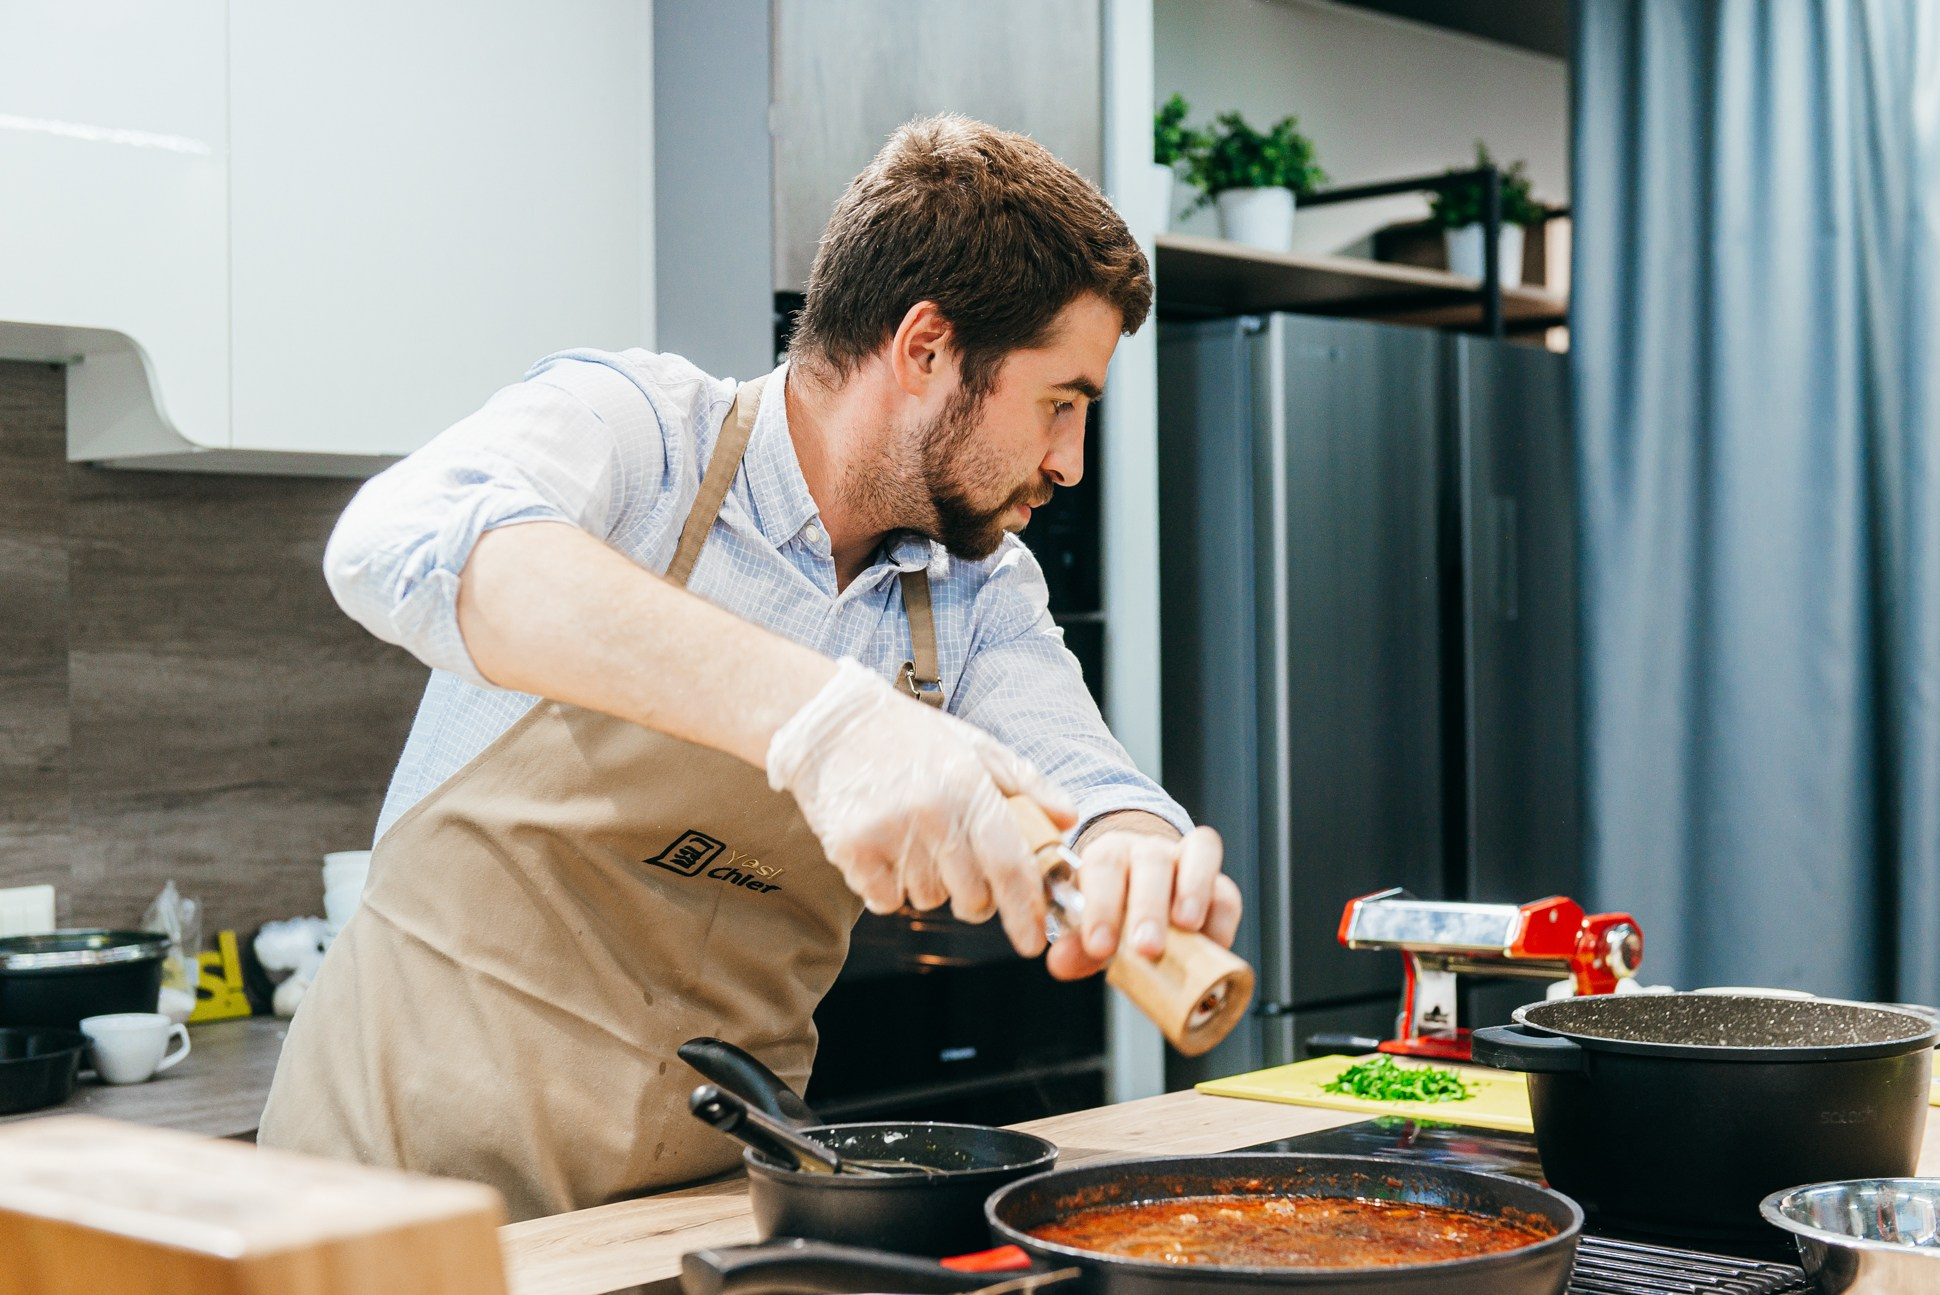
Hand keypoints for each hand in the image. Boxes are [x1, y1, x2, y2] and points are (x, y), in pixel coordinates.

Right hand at [766, 659, 1076, 954]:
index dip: (1025, 910)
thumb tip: (1069, 819)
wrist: (831, 723)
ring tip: (915, 843)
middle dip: (976, 899)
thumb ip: (1027, 783)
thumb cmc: (910, 737)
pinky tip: (886, 852)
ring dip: (930, 886)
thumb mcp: (975, 746)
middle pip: (972, 897)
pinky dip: (890, 889)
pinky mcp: (851, 848)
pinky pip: (886, 901)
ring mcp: (889, 831)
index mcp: (969, 785)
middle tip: (963, 873)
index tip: (1033, 941)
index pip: (1009, 864)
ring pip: (929, 900)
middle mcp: (931, 811)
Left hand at [1045, 816, 1241, 980]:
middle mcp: (1147, 849)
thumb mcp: (1089, 928)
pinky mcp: (1218, 882)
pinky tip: (1212, 946)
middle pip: (1151, 860)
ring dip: (1193, 893)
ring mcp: (1186, 860)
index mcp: (1108, 854)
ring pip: (1198, 856)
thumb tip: (1060, 962)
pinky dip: (1222, 918)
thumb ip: (1075, 945)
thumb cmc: (1113, 912)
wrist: (1141, 890)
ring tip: (1186, 928)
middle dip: (1149, 906)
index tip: (1099, 946)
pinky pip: (1227, 891)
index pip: (1102, 864)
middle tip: (1145, 948)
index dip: (1101, 904)